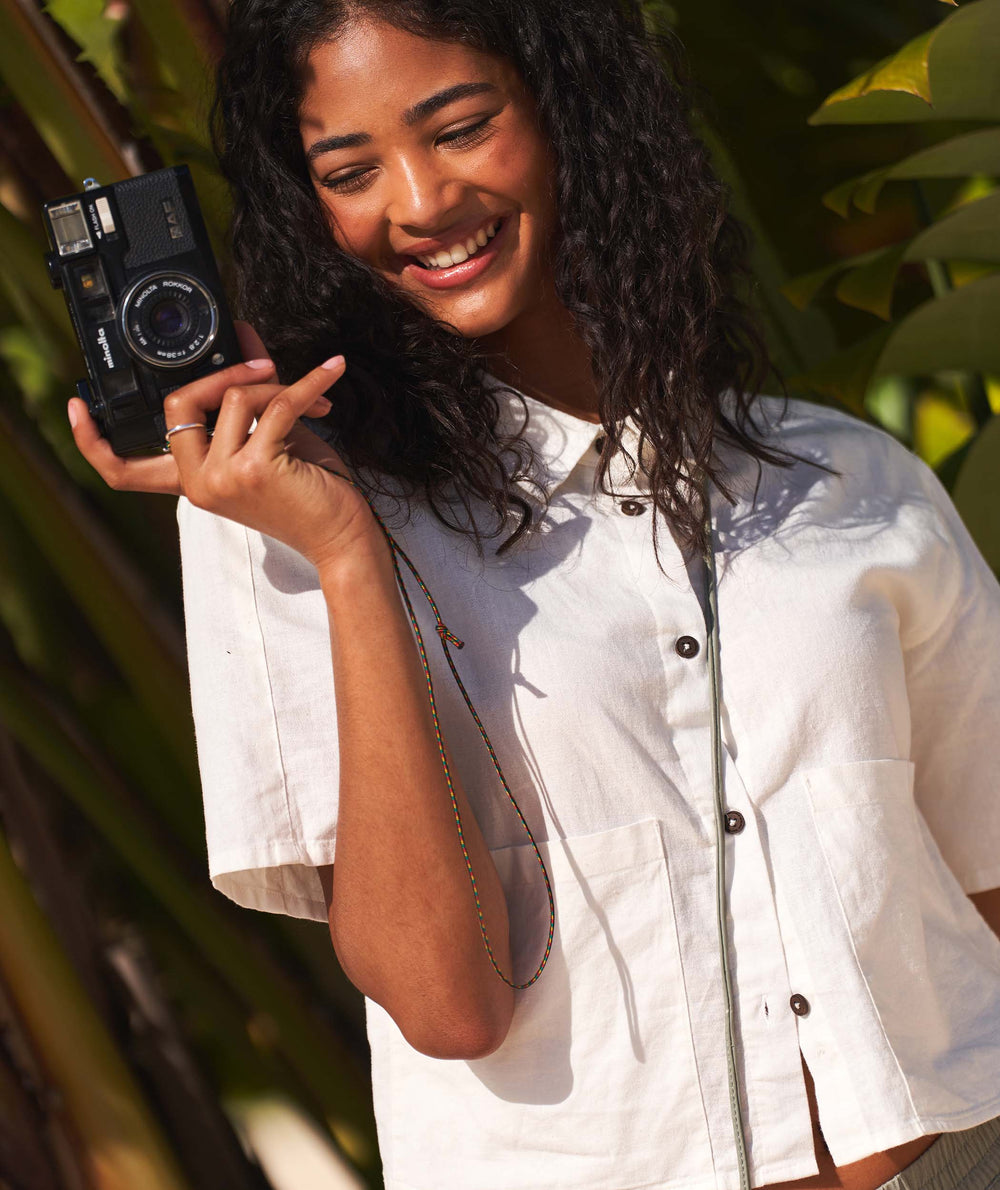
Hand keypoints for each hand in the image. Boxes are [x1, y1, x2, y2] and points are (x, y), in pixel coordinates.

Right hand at [69, 322, 379, 568]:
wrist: (343, 539)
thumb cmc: (311, 493)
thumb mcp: (272, 439)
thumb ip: (249, 393)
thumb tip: (242, 336)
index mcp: (191, 482)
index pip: (124, 471)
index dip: (91, 442)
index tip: (76, 408)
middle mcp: (198, 483)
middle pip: (177, 404)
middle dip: (222, 374)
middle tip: (266, 369)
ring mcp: (222, 478)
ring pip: (233, 398)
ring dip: (278, 386)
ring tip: (313, 398)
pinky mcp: (256, 469)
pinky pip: (276, 404)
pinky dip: (309, 384)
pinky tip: (332, 372)